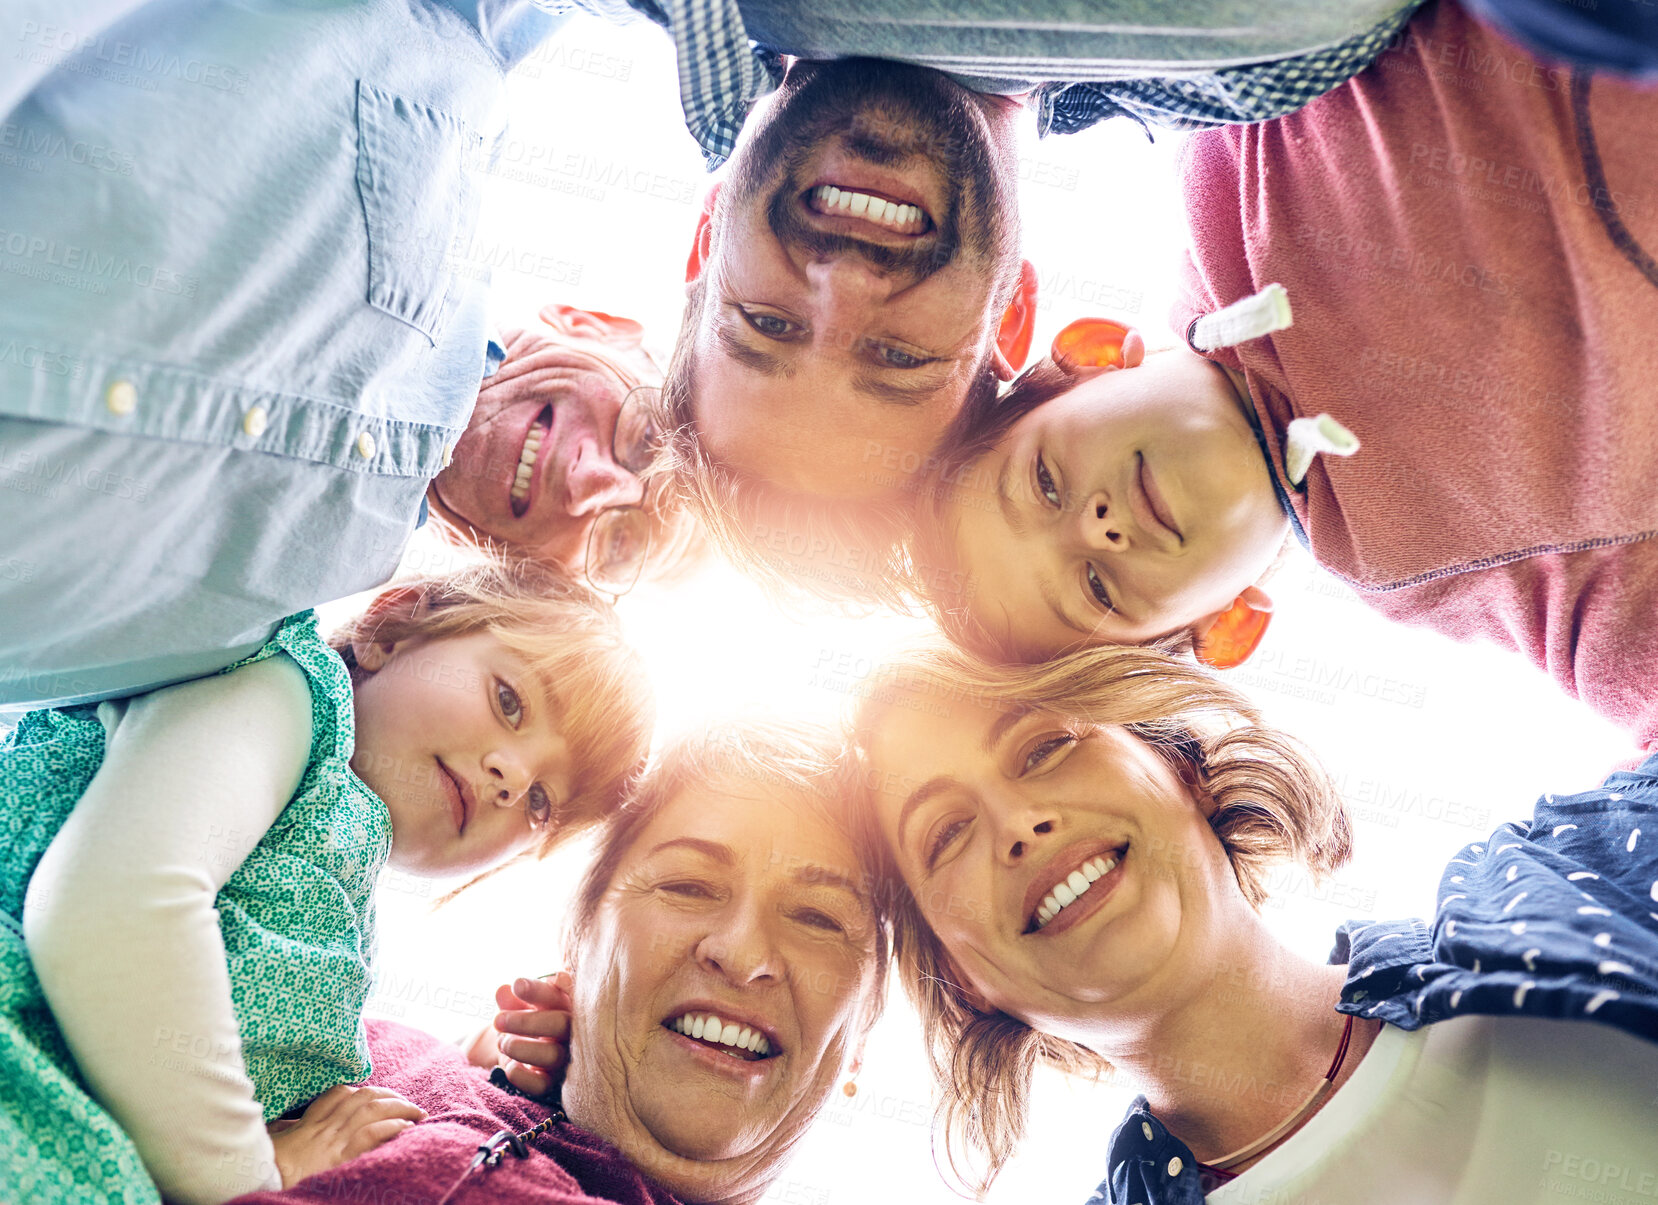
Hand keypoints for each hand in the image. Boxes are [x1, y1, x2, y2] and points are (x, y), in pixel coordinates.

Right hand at [268, 1084, 425, 1186]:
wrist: (262, 1180)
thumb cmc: (266, 1168)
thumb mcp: (275, 1143)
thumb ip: (285, 1132)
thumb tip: (287, 1127)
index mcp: (310, 1123)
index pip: (339, 1094)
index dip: (361, 1091)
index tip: (378, 1095)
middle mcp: (325, 1126)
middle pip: (363, 1097)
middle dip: (390, 1095)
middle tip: (408, 1102)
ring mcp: (334, 1139)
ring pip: (373, 1110)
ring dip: (401, 1108)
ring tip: (418, 1113)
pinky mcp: (340, 1156)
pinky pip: (372, 1134)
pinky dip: (393, 1127)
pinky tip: (407, 1128)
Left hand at [492, 972, 572, 1097]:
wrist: (528, 1054)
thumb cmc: (528, 1023)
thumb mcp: (518, 1008)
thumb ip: (511, 1000)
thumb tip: (502, 991)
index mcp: (565, 1006)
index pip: (556, 995)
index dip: (537, 990)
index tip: (516, 985)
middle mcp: (570, 1032)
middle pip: (560, 1024)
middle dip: (525, 1021)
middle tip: (497, 1021)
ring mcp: (564, 1058)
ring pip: (552, 1055)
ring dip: (521, 1048)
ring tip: (501, 1042)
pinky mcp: (553, 1083)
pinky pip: (542, 1085)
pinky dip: (522, 1077)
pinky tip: (509, 1066)